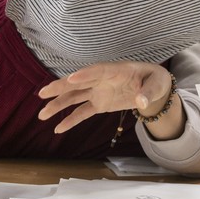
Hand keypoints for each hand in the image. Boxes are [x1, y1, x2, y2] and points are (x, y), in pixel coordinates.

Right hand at [37, 62, 171, 132]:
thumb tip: (142, 102)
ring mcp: (99, 91)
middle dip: (61, 87)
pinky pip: (83, 111)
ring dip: (59, 104)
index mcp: (117, 70)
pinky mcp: (99, 103)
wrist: (153, 88)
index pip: (99, 70)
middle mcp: (103, 80)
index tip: (71, 78)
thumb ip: (148, 92)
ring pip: (75, 97)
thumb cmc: (155, 80)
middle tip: (43, 92)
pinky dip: (71, 120)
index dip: (86, 74)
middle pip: (79, 82)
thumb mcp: (157, 84)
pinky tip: (57, 128)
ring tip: (42, 114)